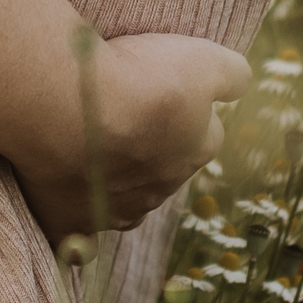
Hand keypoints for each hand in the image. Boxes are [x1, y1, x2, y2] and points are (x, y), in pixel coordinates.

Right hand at [17, 29, 251, 242]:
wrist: (62, 107)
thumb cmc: (133, 80)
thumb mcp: (203, 60)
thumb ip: (232, 74)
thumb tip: (240, 84)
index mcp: (195, 151)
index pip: (206, 132)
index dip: (188, 108)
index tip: (164, 87)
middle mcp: (161, 189)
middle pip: (165, 166)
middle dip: (152, 146)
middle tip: (122, 109)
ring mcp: (116, 211)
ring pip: (128, 202)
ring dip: (116, 181)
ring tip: (89, 148)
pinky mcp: (71, 223)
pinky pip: (78, 243)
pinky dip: (78, 238)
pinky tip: (74, 222)